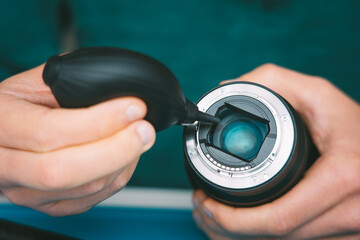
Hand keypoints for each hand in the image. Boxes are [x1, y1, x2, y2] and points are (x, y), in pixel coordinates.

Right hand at [0, 65, 154, 215]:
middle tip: (145, 130)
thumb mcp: (36, 83)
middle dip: (117, 149)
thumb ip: (73, 84)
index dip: (99, 122)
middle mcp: (7, 165)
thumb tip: (121, 90)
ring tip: (140, 137)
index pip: (50, 132)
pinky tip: (125, 157)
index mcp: (1, 124)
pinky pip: (92, 198)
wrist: (3, 134)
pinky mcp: (48, 205)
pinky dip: (118, 176)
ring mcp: (27, 191)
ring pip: (85, 187)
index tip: (133, 108)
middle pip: (66, 171)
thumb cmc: (21, 105)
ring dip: (123, 161)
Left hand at [192, 64, 359, 238]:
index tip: (206, 203)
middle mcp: (353, 212)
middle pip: (276, 238)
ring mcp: (353, 231)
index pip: (278, 217)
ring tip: (215, 220)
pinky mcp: (347, 238)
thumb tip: (225, 91)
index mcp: (344, 176)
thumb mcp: (315, 93)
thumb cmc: (351, 122)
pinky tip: (244, 229)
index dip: (233, 219)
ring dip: (241, 238)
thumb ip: (269, 82)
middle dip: (228, 230)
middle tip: (203, 211)